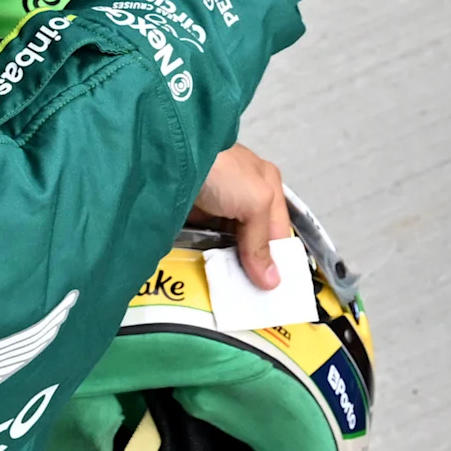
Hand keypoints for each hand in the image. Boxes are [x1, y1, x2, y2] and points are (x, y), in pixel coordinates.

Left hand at [192, 141, 290, 289]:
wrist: (172, 154)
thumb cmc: (221, 169)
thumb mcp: (254, 203)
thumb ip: (261, 242)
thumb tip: (271, 281)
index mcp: (267, 187)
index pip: (278, 234)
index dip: (276, 261)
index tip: (271, 291)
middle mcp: (243, 196)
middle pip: (251, 240)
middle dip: (249, 266)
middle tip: (246, 297)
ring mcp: (215, 205)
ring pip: (225, 243)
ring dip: (224, 264)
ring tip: (225, 292)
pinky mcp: (190, 214)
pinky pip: (200, 242)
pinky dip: (202, 257)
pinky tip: (203, 276)